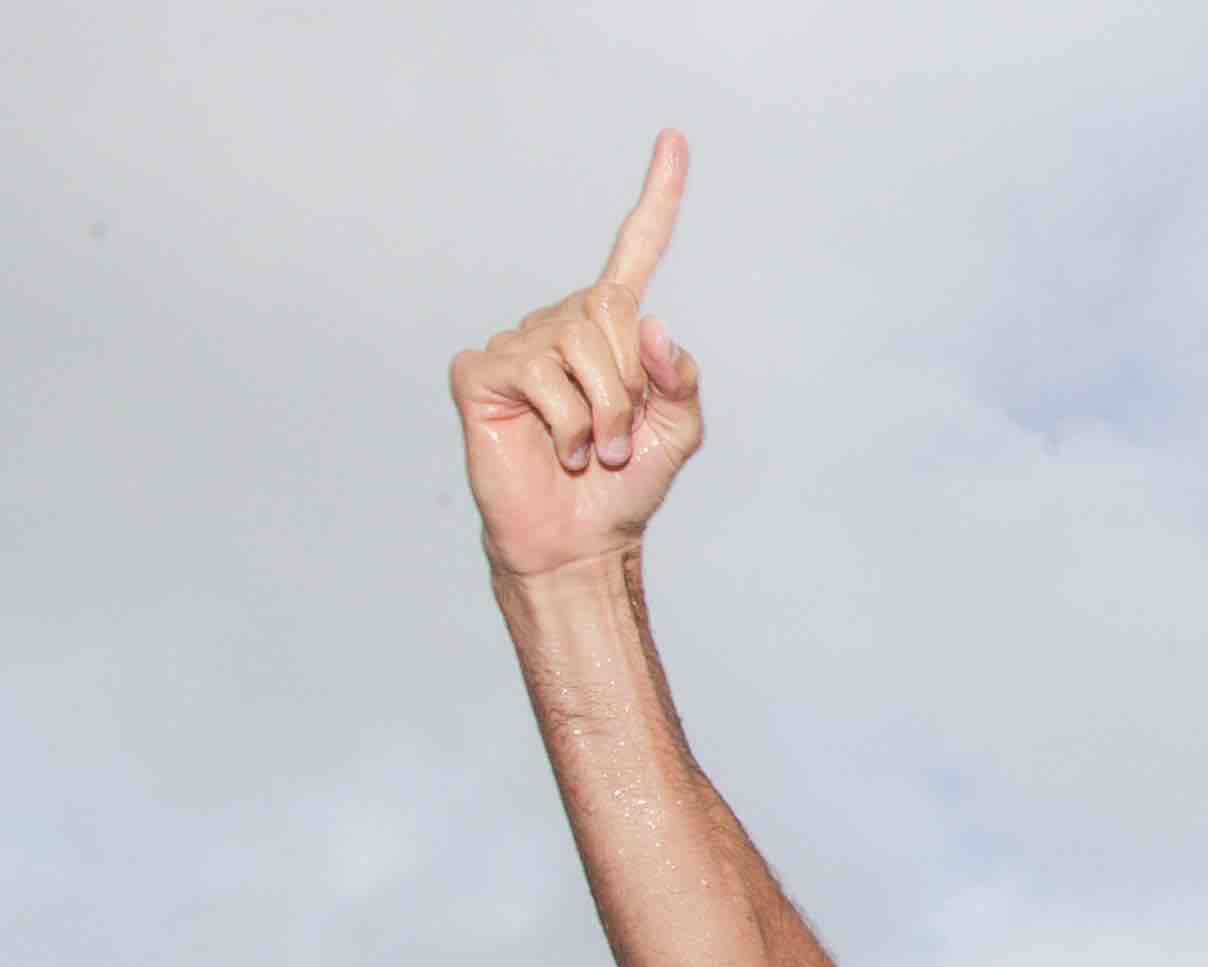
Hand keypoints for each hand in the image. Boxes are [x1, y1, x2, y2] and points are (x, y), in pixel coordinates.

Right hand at [450, 132, 704, 583]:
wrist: (580, 540)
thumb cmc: (624, 486)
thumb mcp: (678, 432)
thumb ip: (681, 380)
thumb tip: (655, 327)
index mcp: (612, 330)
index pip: (635, 251)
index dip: (658, 198)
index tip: (675, 140)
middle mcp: (561, 322)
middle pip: (612, 316)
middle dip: (630, 389)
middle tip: (615, 438)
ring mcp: (517, 342)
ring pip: (581, 348)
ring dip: (602, 415)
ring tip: (589, 451)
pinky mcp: (480, 370)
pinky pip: (542, 378)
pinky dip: (567, 426)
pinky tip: (554, 449)